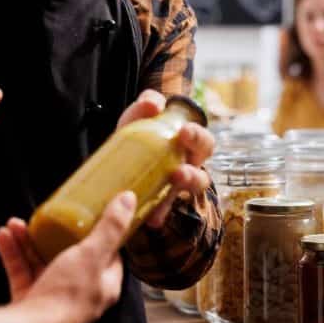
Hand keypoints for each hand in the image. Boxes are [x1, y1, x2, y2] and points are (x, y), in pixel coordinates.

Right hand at [0, 192, 135, 322]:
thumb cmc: (67, 296)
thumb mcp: (92, 254)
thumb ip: (110, 227)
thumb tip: (128, 200)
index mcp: (103, 284)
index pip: (108, 255)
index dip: (102, 233)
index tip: (92, 213)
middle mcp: (79, 292)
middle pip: (69, 255)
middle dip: (54, 232)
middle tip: (48, 214)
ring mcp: (52, 296)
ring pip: (40, 261)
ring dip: (28, 239)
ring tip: (17, 223)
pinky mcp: (30, 300)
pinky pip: (20, 270)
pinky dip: (12, 252)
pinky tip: (4, 235)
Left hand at [117, 89, 213, 227]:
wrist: (119, 160)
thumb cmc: (138, 135)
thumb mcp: (138, 118)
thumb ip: (145, 105)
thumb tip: (153, 104)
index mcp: (187, 147)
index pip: (203, 142)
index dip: (198, 137)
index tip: (184, 131)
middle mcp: (188, 168)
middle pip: (203, 173)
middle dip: (194, 172)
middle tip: (179, 170)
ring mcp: (176, 188)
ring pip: (191, 193)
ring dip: (183, 190)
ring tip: (171, 186)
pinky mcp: (161, 204)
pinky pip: (165, 210)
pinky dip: (159, 213)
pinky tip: (152, 218)